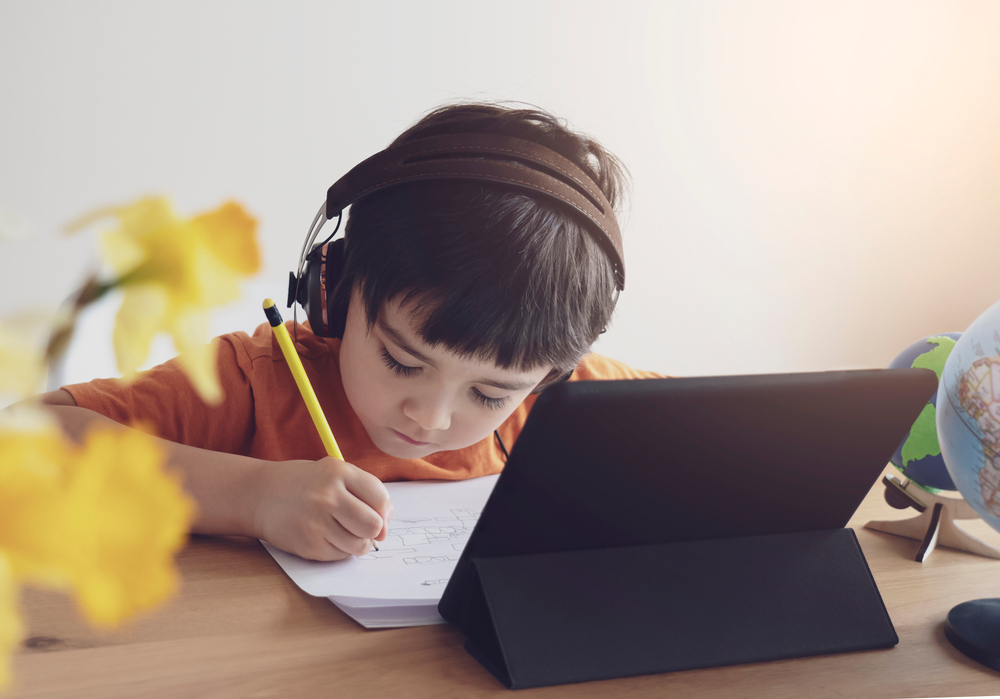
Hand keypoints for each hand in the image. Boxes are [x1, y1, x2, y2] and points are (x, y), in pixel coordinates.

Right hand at [252, 457, 392, 560]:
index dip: (382, 509)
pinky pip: (340, 555)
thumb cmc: (305, 484)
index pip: (381, 498)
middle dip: (373, 530)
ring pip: (359, 545)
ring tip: (342, 530)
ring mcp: (316, 522)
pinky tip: (325, 536)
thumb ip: (365, 492)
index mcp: (339, 472)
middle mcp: (328, 496)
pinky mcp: (308, 545)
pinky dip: (339, 550)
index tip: (374, 510)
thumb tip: (386, 525)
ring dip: (357, 542)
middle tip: (362, 526)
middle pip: (373, 525)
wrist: (261, 495)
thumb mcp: (334, 473)